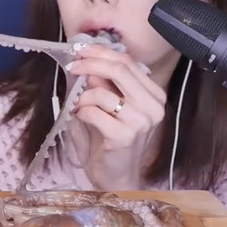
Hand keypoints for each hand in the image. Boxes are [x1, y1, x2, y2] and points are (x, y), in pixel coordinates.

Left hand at [65, 45, 166, 189]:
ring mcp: (141, 122)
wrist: (116, 176)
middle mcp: (153, 106)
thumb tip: (89, 61)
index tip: (81, 49)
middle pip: (119, 70)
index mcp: (153, 95)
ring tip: (77, 106)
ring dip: (82, 96)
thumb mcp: (110, 106)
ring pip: (102, 92)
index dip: (102, 52)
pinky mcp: (124, 136)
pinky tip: (80, 118)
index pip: (128, 63)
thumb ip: (105, 84)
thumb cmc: (111, 140)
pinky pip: (93, 112)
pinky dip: (80, 112)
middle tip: (72, 66)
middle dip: (90, 64)